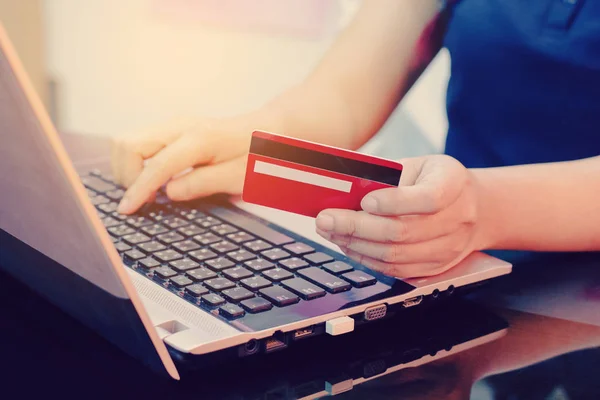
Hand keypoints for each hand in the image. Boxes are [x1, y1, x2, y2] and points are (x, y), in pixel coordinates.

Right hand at [111, 117, 250, 213]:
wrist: (267, 131)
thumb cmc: (257, 155)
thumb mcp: (239, 177)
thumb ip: (203, 184)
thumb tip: (169, 192)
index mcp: (199, 140)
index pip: (157, 165)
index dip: (138, 190)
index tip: (126, 210)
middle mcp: (180, 127)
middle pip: (128, 144)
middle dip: (127, 176)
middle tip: (144, 199)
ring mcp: (173, 126)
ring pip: (127, 141)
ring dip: (127, 168)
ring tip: (146, 190)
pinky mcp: (171, 131)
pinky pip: (138, 143)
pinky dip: (135, 162)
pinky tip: (151, 179)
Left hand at [315, 155, 487, 277]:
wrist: (476, 209)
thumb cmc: (436, 181)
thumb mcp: (419, 165)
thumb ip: (388, 174)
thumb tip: (342, 184)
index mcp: (453, 185)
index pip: (428, 198)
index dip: (394, 202)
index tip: (365, 201)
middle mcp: (456, 220)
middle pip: (403, 231)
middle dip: (356, 227)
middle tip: (325, 219)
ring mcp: (447, 249)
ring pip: (395, 255)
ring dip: (354, 244)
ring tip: (329, 231)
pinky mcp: (434, 268)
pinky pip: (395, 270)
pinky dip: (366, 258)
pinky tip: (346, 245)